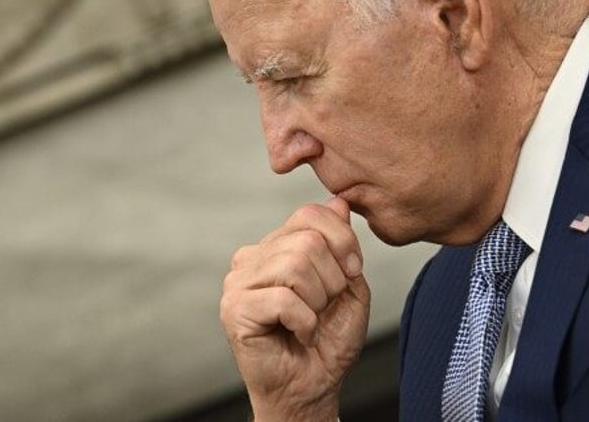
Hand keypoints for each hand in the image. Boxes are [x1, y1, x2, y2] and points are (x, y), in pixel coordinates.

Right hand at [220, 196, 370, 420]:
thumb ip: (342, 243)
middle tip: (326, 306)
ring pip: (296, 265)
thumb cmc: (328, 340)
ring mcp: (238, 282)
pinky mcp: (235, 309)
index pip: (309, 214)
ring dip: (318, 301)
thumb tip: (337, 200)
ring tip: (311, 320)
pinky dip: (306, 322)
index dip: (342, 240)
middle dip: (333, 278)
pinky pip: (285, 300)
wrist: (313, 387)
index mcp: (276, 246)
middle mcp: (252, 257)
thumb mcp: (349, 284)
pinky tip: (300, 334)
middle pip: (307, 240)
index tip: (352, 272)